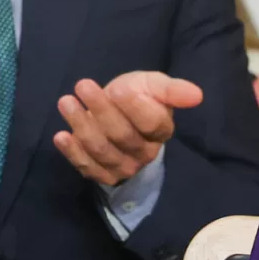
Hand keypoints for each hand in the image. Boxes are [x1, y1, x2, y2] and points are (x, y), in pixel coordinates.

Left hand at [54, 71, 204, 186]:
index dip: (135, 107)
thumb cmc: (137, 96)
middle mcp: (145, 153)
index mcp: (162, 131)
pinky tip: (61, 135)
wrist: (118, 113)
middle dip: (101, 110)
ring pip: (102, 150)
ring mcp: (123, 166)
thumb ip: (171, 90)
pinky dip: (73, 152)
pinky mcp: (102, 174)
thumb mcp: (153, 85)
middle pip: (122, 136)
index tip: (119, 90)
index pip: (151, 123)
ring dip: (82, 126)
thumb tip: (197, 95)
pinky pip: (87, 167)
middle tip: (82, 86)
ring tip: (66, 102)